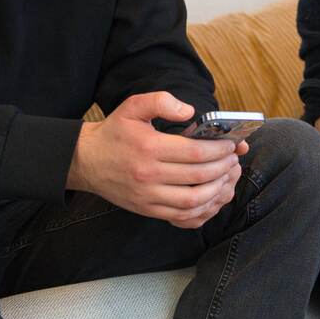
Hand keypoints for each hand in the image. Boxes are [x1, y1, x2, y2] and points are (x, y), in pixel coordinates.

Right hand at [68, 92, 244, 227]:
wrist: (86, 160)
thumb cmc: (114, 132)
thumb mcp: (133, 106)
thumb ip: (161, 101)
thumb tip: (189, 111)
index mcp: (150, 147)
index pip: (195, 152)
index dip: (219, 150)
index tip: (231, 145)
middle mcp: (149, 174)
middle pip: (199, 176)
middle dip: (223, 168)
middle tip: (233, 160)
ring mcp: (148, 196)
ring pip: (193, 200)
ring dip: (216, 190)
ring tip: (225, 178)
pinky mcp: (147, 210)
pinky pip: (181, 216)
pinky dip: (201, 209)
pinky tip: (210, 197)